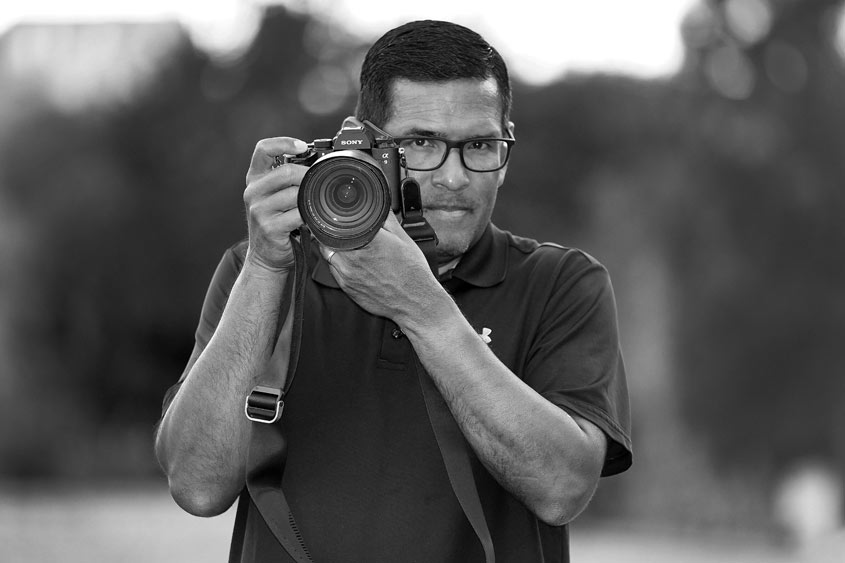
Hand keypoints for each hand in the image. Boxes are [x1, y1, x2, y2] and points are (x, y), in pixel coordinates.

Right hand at [243, 137, 307, 271]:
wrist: (267, 257)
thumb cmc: (277, 224)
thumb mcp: (275, 197)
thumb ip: (288, 180)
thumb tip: (318, 164)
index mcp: (255, 180)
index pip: (263, 149)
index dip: (283, 142)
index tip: (303, 146)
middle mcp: (253, 192)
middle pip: (286, 172)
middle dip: (308, 175)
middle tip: (321, 182)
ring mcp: (259, 210)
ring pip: (294, 194)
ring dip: (311, 198)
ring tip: (316, 204)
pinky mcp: (270, 227)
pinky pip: (298, 214)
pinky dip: (310, 216)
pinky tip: (314, 219)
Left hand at [320, 213, 443, 323]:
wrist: (415, 302)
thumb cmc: (412, 272)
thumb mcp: (403, 239)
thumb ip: (386, 219)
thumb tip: (379, 204)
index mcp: (368, 242)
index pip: (338, 226)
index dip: (334, 220)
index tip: (336, 218)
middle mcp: (354, 259)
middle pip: (328, 240)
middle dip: (333, 234)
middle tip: (340, 231)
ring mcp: (348, 276)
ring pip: (329, 256)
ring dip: (333, 250)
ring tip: (346, 247)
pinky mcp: (348, 289)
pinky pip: (334, 272)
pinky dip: (338, 265)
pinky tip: (351, 263)